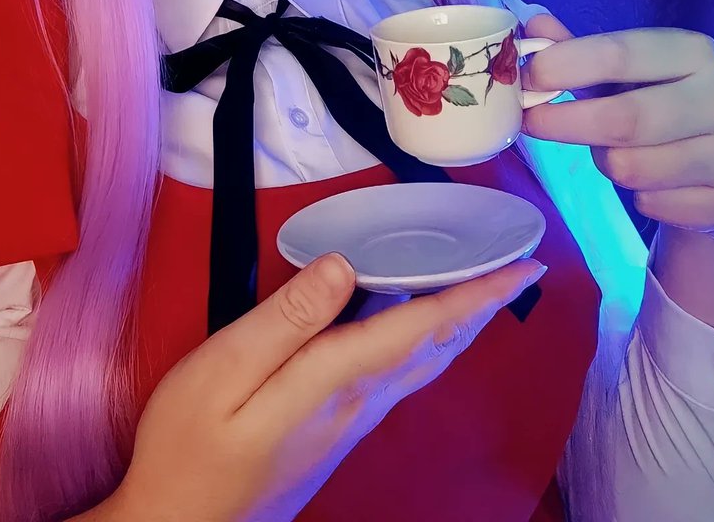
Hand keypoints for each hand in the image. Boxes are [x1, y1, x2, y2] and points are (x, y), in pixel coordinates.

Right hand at [113, 253, 545, 521]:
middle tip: (520, 272)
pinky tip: (417, 333)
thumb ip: (286, 318)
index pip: (423, 327)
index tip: (524, 268)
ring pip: (422, 368)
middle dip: (480, 309)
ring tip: (482, 294)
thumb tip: (344, 268)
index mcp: (336, 381)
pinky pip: (400, 379)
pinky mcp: (333, 435)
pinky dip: (426, 346)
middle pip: (435, 349)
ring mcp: (348, 425)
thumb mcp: (223, 371)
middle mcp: (357, 405)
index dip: (476, 295)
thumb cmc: (190, 446)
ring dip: (459, 328)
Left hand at [521, 13, 713, 237]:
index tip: (528, 78)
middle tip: (531, 123)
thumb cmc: (664, 98)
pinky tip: (651, 178)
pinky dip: (638, 196)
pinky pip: (653, 204)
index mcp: (692, 53)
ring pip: (631, 168)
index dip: (564, 66)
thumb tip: (533, 27)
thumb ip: (580, 50)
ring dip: (604, 161)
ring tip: (612, 148)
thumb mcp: (630, 69)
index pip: (620, 54)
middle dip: (564, 123)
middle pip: (624, 120)